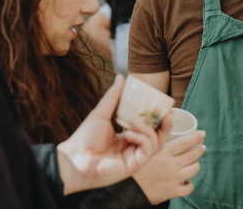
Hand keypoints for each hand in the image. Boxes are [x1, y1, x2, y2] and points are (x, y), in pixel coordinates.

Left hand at [56, 75, 171, 194]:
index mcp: (128, 135)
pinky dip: (142, 140)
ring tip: (137, 123)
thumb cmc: (85, 137)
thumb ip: (113, 97)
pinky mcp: (133, 166)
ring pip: (155, 144)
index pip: (150, 127)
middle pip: (158, 137)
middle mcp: (133, 146)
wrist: (74, 157)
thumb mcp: (102, 113)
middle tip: (168, 114)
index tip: (165, 107)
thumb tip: (121, 77)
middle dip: (166, 126)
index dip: (159, 119)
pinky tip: (130, 134)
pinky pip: (146, 152)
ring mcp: (134, 157)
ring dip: (150, 131)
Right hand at [133, 130, 205, 203]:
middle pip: (193, 154)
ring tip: (195, 163)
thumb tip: (157, 134)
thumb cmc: (131, 168)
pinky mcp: (172, 191)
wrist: (125, 189)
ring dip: (196, 165)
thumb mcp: (141, 150)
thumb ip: (151, 143)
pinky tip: (186, 181)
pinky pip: (189, 188)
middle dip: (200, 149)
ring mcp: (173, 178)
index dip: (195, 136)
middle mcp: (171, 164)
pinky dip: (189, 184)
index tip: (201, 133)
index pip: (185, 142)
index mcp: (163, 152)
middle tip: (202, 146)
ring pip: (194, 169)